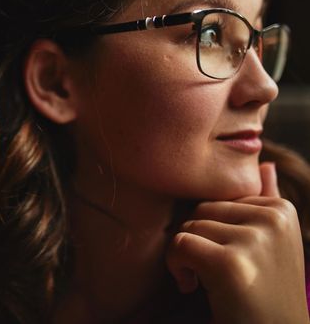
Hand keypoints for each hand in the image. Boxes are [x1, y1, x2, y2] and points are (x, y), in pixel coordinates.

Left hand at [166, 162, 309, 322]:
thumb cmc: (263, 291)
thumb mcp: (271, 242)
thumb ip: (266, 201)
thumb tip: (264, 163)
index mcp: (280, 210)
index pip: (218, 199)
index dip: (210, 229)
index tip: (222, 258)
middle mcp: (273, 218)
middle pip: (201, 209)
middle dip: (196, 240)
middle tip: (209, 271)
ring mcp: (255, 239)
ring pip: (188, 226)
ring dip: (184, 255)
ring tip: (205, 279)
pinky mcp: (231, 263)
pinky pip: (180, 243)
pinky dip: (175, 266)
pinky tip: (190, 286)